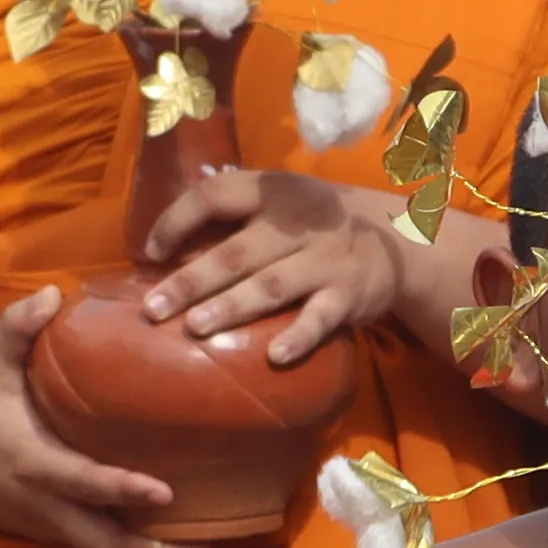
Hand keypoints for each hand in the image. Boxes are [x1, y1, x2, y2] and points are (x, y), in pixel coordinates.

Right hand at [0, 293, 200, 547]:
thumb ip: (17, 326)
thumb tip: (55, 291)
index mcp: (32, 463)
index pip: (84, 482)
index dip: (124, 489)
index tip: (167, 493)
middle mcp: (43, 504)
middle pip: (103, 545)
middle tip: (205, 547)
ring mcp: (46, 525)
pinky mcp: (47, 532)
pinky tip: (167, 542)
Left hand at [138, 161, 400, 363]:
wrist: (397, 238)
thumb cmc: (315, 223)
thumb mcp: (282, 198)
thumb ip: (235, 210)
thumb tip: (162, 236)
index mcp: (273, 192)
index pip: (216, 195)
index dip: (178, 219)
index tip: (149, 251)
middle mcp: (298, 223)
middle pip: (236, 252)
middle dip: (191, 281)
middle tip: (153, 309)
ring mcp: (325, 259)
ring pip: (271, 285)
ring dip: (232, 307)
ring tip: (195, 328)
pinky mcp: (349, 294)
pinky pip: (321, 318)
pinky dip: (298, 336)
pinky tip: (273, 356)